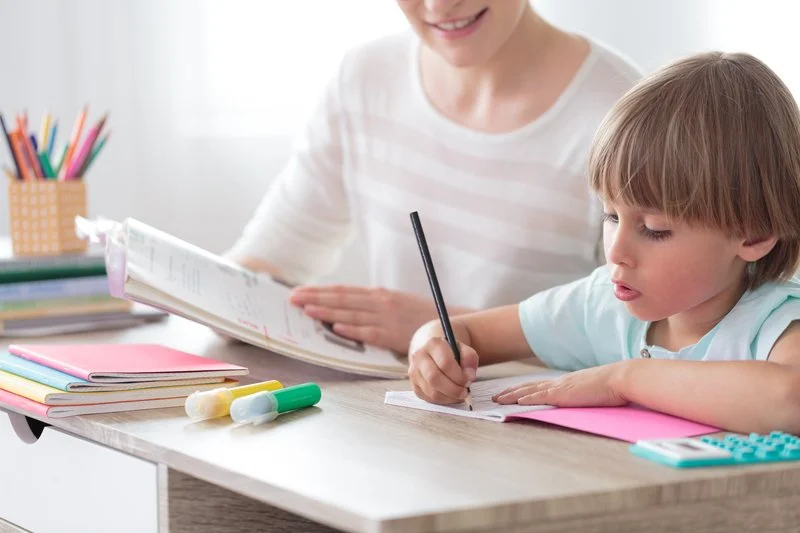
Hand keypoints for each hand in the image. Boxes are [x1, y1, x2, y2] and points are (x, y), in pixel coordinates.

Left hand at [289, 285, 439, 352]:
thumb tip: (347, 308)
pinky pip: (369, 332)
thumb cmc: (418, 316)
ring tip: (307, 310)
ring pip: (351, 314)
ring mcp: (386, 318)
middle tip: (293, 298)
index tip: (300, 291)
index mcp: (378, 295)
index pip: (344, 291)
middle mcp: (380, 302)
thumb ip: (373, 304)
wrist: (447, 324)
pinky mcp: (393, 334)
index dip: (320, 291)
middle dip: (315, 298)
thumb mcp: (395, 303)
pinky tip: (336, 327)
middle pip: (342, 299)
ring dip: (327, 311)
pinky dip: (352, 329)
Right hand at [408, 337, 478, 404]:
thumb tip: (469, 376)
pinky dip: (443, 400)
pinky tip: (451, 396)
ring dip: (449, 397)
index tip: (468, 381)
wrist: (433, 354)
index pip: (445, 363)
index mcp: (433, 344)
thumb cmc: (451, 353)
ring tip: (459, 395)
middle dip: (453, 389)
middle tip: (465, 392)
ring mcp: (414, 372)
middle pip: (434, 378)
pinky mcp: (414, 385)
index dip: (459, 376)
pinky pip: (429, 398)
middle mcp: (419, 357)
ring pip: (431, 391)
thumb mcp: (464, 350)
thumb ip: (469, 359)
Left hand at [492, 362, 628, 406]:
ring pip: (528, 391)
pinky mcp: (563, 394)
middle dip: (509, 392)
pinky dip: (525, 399)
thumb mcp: (592, 390)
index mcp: (565, 382)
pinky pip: (539, 396)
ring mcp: (560, 387)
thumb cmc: (613, 386)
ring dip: (511, 395)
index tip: (509, 393)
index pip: (538, 386)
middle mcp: (559, 383)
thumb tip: (580, 400)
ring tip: (496, 400)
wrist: (621, 378)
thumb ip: (582, 395)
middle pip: (528, 387)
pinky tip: (514, 402)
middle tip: (494, 397)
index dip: (522, 390)